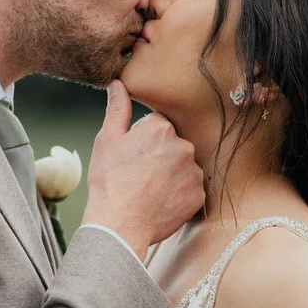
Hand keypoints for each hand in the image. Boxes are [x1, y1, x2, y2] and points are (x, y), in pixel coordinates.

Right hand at [82, 80, 204, 259]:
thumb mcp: (107, 139)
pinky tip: (161, 202)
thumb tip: (117, 83)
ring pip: (184, 167)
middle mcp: (183, 145)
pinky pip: (191, 189)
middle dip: (161, 156)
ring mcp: (194, 171)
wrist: (119, 224)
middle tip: (140, 174)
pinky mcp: (199, 195)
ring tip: (150, 190)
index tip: (133, 156)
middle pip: (174, 145)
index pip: (158, 126)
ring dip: (172, 174)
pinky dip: (179, 194)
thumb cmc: (109, 181)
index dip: (143, 141)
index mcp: (161, 128)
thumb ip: (118, 108)